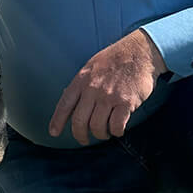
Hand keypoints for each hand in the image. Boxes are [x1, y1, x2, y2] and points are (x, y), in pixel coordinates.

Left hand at [49, 29, 167, 144]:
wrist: (139, 52)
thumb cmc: (114, 59)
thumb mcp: (91, 66)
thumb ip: (81, 84)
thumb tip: (71, 101)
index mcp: (82, 80)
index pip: (65, 104)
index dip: (57, 121)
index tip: (53, 132)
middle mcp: (92, 89)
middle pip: (79, 121)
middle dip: (80, 135)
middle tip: (84, 139)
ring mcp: (109, 96)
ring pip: (97, 127)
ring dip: (101, 134)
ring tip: (105, 132)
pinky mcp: (126, 102)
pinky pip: (117, 126)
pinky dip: (117, 131)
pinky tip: (118, 128)